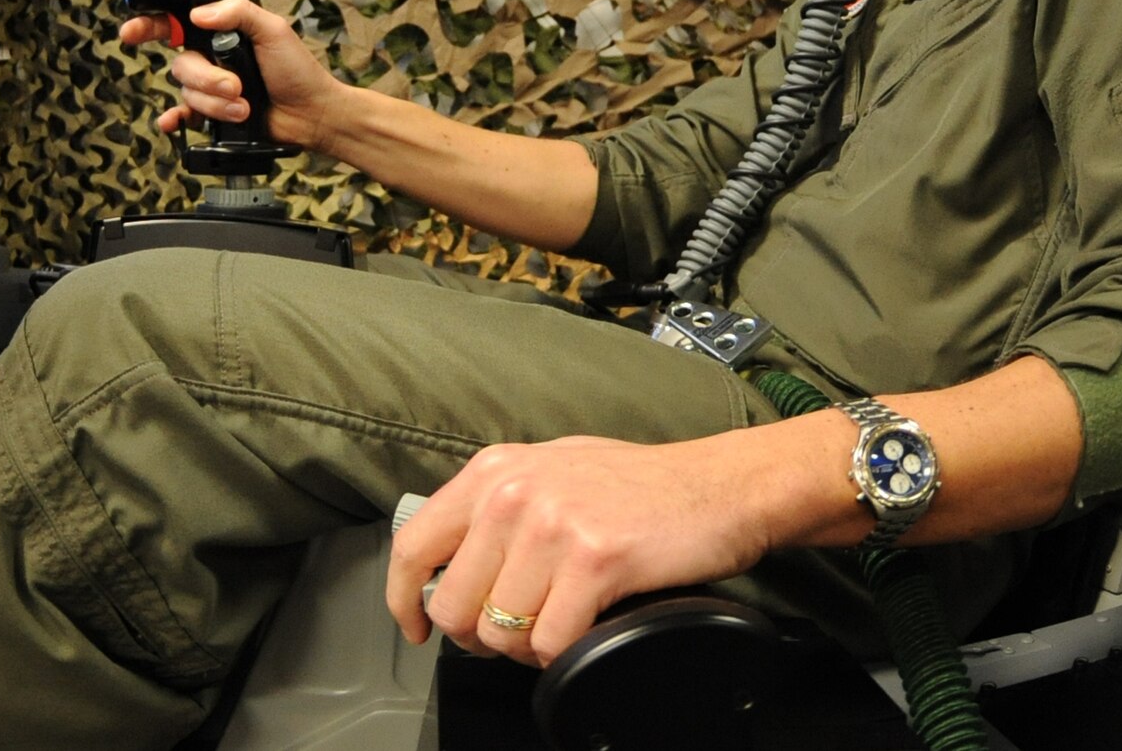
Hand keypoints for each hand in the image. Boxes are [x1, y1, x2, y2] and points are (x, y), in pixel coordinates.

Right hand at [118, 0, 343, 151]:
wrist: (312, 114)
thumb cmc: (297, 70)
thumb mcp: (273, 29)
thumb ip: (237, 12)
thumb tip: (198, 14)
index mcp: (221, 31)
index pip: (176, 23)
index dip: (149, 25)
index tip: (131, 32)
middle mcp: (211, 58)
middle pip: (181, 65)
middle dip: (208, 79)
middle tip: (238, 88)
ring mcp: (211, 87)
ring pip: (188, 93)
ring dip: (216, 103)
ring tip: (245, 108)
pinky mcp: (213, 114)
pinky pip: (183, 116)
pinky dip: (175, 120)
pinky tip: (171, 124)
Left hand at [385, 434, 778, 666]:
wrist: (718, 487)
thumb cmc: (639, 485)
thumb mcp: (550, 471)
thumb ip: (496, 506)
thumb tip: (447, 562)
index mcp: (494, 470)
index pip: (413, 545)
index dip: (403, 600)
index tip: (416, 626)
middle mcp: (513, 492)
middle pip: (452, 604)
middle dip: (477, 635)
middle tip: (510, 635)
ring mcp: (552, 525)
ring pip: (499, 631)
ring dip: (525, 647)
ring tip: (556, 626)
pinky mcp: (593, 561)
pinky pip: (549, 643)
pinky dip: (563, 653)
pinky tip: (583, 628)